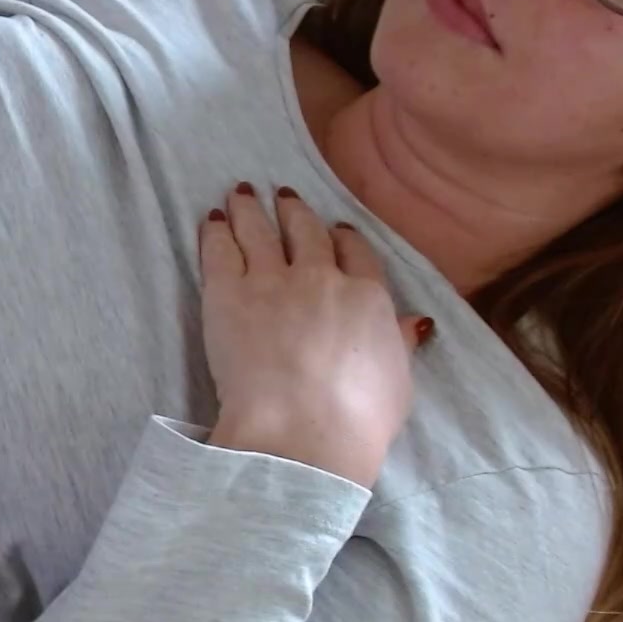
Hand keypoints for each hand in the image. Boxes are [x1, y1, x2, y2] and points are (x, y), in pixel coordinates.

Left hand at [199, 184, 431, 488]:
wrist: (303, 429)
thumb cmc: (358, 419)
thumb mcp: (398, 382)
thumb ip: (399, 345)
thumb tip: (412, 322)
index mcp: (367, 297)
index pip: (356, 253)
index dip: (343, 237)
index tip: (335, 229)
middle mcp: (320, 278)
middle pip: (306, 233)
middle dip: (294, 211)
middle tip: (283, 195)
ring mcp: (271, 281)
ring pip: (259, 231)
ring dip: (249, 209)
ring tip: (240, 192)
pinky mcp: (227, 294)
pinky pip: (220, 251)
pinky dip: (214, 232)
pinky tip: (210, 220)